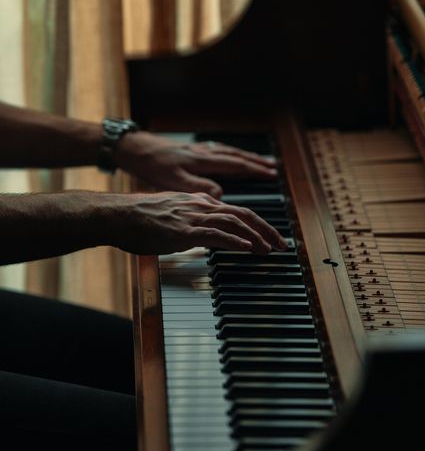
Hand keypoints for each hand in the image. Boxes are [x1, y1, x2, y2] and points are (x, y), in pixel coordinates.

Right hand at [105, 191, 287, 254]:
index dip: (258, 223)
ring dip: (255, 236)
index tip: (270, 237)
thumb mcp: (171, 215)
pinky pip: (214, 234)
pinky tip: (247, 248)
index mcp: (198, 202)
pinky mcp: (182, 230)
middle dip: (266, 230)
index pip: (236, 210)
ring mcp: (192, 216)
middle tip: (282, 245)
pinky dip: (234, 240)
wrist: (116, 215)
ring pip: (233, 222)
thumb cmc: (138, 219)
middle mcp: (199, 205)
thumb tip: (203, 232)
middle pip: (243, 214)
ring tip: (270, 249)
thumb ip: (190, 221)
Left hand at [115, 131, 276, 196]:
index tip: (271, 174)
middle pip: (236, 156)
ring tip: (260, 161)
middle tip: (274, 167)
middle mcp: (204, 153)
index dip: (255, 170)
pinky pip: (218, 151)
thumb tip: (221, 194)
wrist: (133, 148)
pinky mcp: (190, 151)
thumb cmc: (150, 166)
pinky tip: (230, 157)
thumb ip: (198, 187)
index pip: (236, 165)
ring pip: (228, 152)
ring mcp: (197, 150)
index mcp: (203, 160)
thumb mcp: (173, 180)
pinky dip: (230, 154)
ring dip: (246, 157)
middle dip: (256, 162)